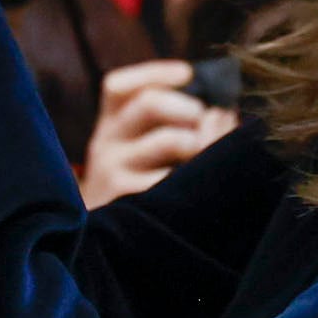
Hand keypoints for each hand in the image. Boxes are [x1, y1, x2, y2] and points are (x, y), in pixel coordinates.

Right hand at [80, 59, 237, 207]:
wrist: (95, 243)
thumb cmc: (135, 187)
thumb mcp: (138, 152)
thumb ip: (173, 127)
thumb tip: (222, 114)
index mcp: (111, 124)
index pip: (119, 86)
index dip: (155, 73)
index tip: (188, 74)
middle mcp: (106, 142)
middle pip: (148, 102)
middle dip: (187, 106)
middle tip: (205, 119)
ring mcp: (111, 170)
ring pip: (168, 139)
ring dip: (199, 143)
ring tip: (204, 157)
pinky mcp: (124, 198)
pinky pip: (171, 180)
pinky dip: (194, 179)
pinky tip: (197, 187)